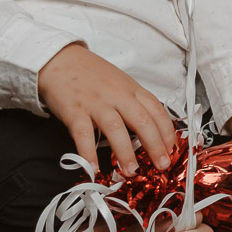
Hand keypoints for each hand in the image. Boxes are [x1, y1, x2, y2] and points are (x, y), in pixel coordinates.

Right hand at [36, 42, 176, 174]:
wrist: (60, 59)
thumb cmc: (91, 74)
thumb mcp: (120, 83)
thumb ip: (133, 103)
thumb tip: (150, 130)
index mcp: (131, 89)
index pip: (156, 110)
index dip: (167, 131)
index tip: (172, 149)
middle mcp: (117, 96)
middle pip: (142, 121)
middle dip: (155, 146)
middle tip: (161, 165)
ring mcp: (96, 103)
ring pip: (116, 129)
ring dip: (125, 153)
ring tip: (131, 172)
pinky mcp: (75, 111)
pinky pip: (83, 134)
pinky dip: (88, 153)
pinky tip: (94, 168)